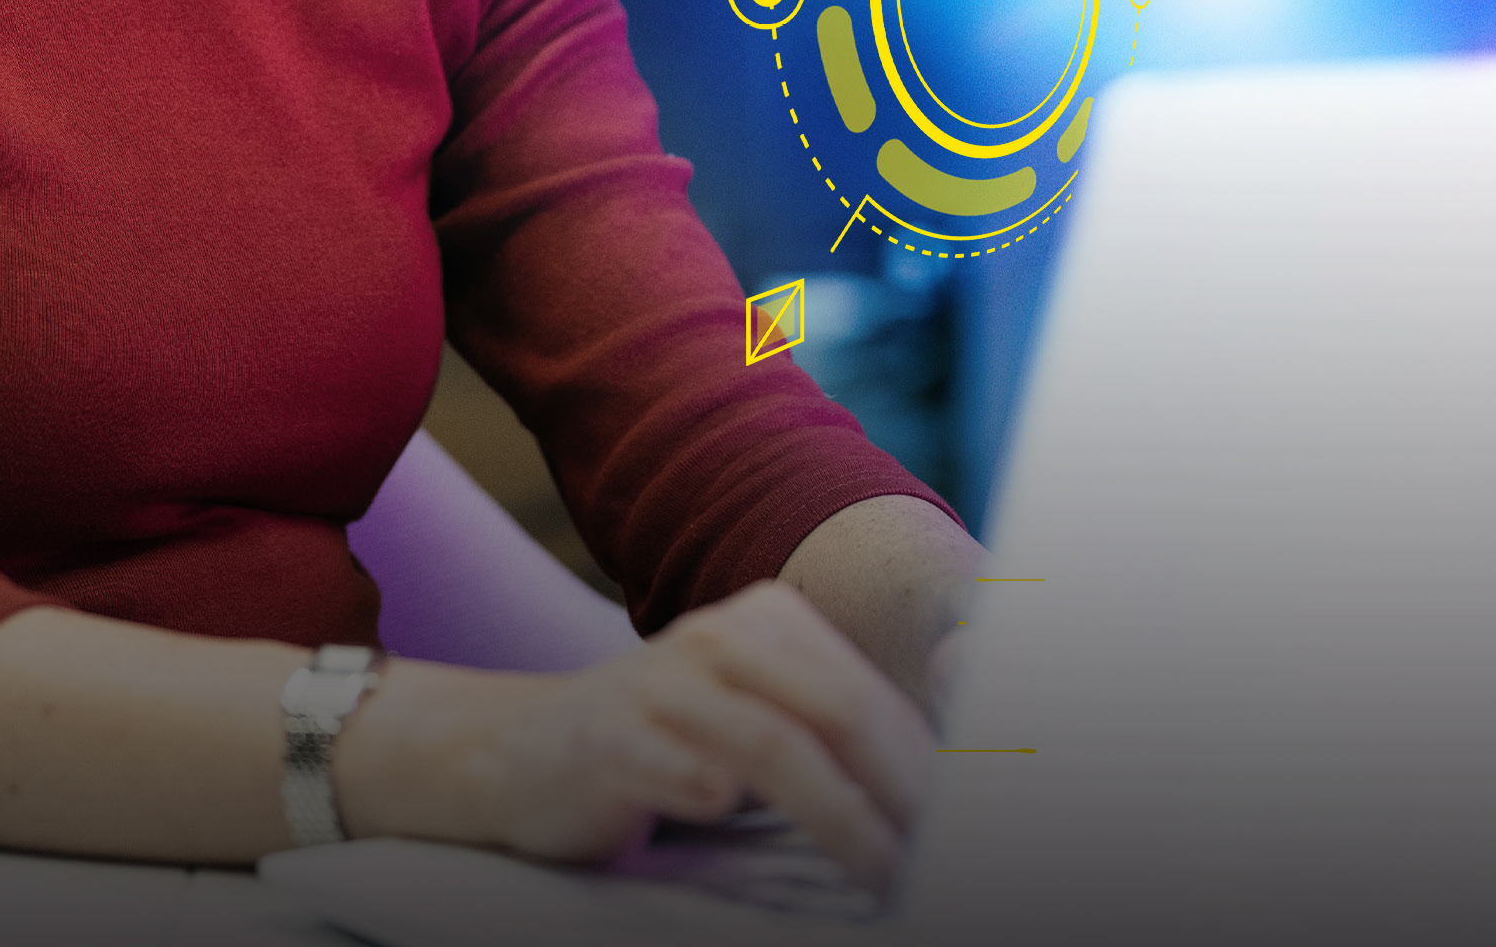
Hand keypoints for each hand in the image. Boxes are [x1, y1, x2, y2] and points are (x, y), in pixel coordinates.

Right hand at [364, 580, 936, 893]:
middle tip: (939, 865)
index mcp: (766, 621)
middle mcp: (714, 637)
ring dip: (840, 820)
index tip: (974, 828)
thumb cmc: (668, 750)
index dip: (928, 765)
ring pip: (772, 745)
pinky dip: (715, 795)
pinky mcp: (608, 738)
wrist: (521, 755)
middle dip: (899, 796)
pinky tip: (738, 820)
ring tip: (881, 874)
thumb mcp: (758, 720)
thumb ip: (837, 738)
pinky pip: (677, 768)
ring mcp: (657, 685)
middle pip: (836, 711)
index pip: (871, 693)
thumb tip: (948, 798)